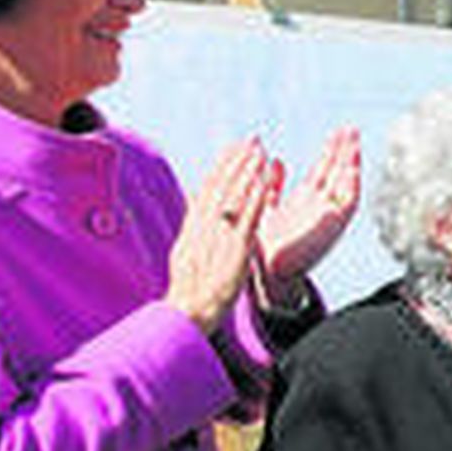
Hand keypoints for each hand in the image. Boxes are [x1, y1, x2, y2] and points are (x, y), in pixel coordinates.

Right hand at [165, 138, 271, 333]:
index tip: (233, 149)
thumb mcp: (186, 255)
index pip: (208, 190)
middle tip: (252, 139)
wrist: (189, 311)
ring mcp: (219, 236)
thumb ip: (195, 231)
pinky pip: (247, 217)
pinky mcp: (235, 248)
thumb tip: (197, 209)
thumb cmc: (190, 290)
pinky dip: (255, 196)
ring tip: (262, 151)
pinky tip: (265, 180)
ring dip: (248, 171)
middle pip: (221, 186)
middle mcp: (204, 227)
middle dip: (237, 161)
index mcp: (193, 228)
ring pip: (234, 196)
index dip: (222, 167)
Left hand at [255, 127, 360, 304]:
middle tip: (352, 128)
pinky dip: (352, 185)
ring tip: (355, 141)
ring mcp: (329, 216)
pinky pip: (348, 204)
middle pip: (338, 172)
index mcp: (307, 201)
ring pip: (346, 183)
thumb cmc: (267, 247)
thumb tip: (276, 160)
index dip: (332, 151)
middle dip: (345, 150)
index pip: (325, 170)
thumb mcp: (268, 207)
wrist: (269, 274)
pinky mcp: (332, 226)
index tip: (338, 132)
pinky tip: (353, 167)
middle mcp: (321, 207)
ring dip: (352, 162)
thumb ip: (274, 185)